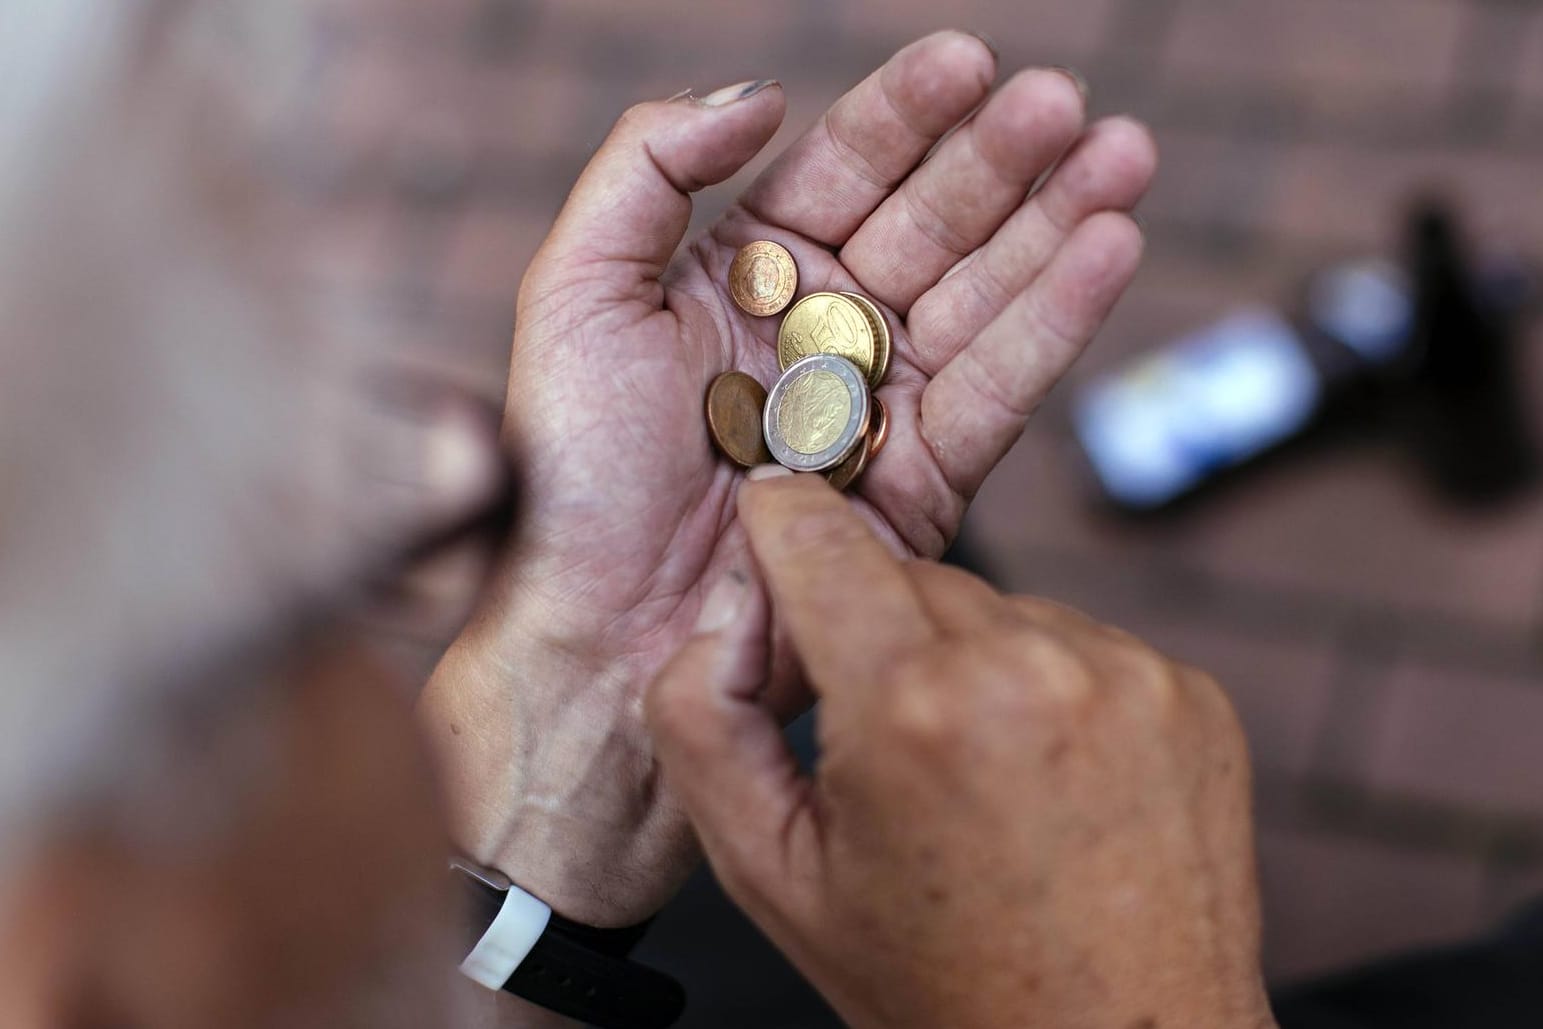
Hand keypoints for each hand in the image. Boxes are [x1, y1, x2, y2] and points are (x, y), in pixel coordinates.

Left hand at [421, 32, 1155, 924]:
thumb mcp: (576, 290)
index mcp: (746, 275)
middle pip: (933, 223)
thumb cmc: (571, 470)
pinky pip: (1001, 387)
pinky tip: (1110, 249)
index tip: (969, 60)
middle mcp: (825, 330)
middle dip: (1002, 161)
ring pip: (986, 295)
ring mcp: (881, 402)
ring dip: (1057, 224)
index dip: (908, 115)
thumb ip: (649, 168)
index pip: (845, 170)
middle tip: (1063, 103)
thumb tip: (762, 93)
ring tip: (1123, 154)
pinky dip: (1058, 321)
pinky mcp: (926, 479)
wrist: (600, 626)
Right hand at [647, 471, 1273, 1028]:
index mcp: (912, 707)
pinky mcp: (1188, 689)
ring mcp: (1125, 673)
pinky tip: (1046, 778)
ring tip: (978, 777)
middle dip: (876, 632)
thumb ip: (705, 730)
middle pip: (907, 577)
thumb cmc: (942, 982)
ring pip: (997, 606)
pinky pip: (1078, 641)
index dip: (781, 526)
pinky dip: (1048, 686)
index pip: (819, 538)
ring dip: (968, 660)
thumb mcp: (773, 877)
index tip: (773, 521)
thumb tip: (716, 627)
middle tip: (884, 740)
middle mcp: (1030, 667)